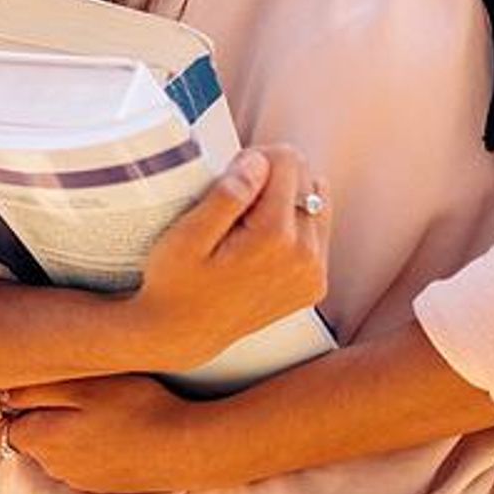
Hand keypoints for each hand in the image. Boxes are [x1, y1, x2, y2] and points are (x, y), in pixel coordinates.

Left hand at [0, 375, 198, 493]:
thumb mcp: (83, 384)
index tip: (25, 388)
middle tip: (70, 388)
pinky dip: (88, 444)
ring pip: (57, 449)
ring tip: (96, 404)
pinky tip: (112, 426)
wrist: (184, 449)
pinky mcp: (103, 485)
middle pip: (31, 437)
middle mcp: (56, 467)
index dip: (11, 405)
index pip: (3, 428)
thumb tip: (4, 396)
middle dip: (40, 415)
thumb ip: (37, 390)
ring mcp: (81, 480)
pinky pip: (82, 460)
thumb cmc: (136, 408)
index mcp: (44, 440)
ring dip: (66, 429)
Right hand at [129, 144, 331, 371]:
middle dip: (272, 178)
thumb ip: (227, 195)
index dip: (255, 159)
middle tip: (234, 202)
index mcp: (275, 238)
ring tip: (247, 221)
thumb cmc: (176, 282)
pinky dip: (293, 224)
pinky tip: (261, 240)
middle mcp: (305, 256)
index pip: (288, 160)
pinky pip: (317, 230)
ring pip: (317, 200)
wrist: (183, 334)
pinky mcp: (314, 284)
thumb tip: (259, 162)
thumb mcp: (187, 235)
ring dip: (285, 200)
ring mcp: (314, 274)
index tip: (230, 179)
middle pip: (306, 178)